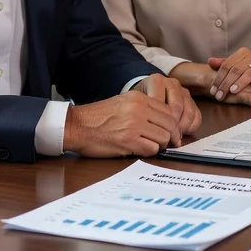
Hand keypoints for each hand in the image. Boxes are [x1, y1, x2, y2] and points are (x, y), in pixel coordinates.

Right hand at [63, 90, 181, 157]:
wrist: (77, 125)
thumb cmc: (98, 117)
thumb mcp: (123, 102)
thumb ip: (144, 108)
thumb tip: (164, 121)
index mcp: (139, 98)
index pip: (168, 110)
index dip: (173, 124)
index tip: (172, 132)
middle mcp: (139, 109)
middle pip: (170, 124)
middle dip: (171, 136)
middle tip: (168, 143)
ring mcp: (134, 125)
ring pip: (164, 137)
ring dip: (160, 145)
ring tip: (152, 145)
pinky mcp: (128, 141)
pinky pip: (152, 149)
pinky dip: (150, 152)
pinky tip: (142, 149)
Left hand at [132, 73, 201, 142]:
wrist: (145, 93)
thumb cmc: (140, 101)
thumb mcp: (135, 103)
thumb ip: (140, 112)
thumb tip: (148, 131)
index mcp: (157, 81)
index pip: (160, 103)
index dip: (158, 121)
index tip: (154, 133)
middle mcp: (172, 83)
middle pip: (177, 107)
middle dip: (172, 126)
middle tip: (166, 139)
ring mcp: (183, 91)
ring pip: (189, 111)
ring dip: (182, 128)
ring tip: (174, 138)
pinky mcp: (191, 100)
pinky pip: (196, 115)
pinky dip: (191, 127)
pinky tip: (182, 133)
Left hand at [208, 48, 250, 97]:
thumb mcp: (239, 64)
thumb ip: (224, 63)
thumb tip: (209, 61)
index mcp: (242, 53)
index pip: (227, 65)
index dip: (218, 78)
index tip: (213, 91)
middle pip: (236, 69)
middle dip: (227, 83)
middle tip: (220, 96)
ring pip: (250, 71)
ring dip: (241, 82)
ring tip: (233, 91)